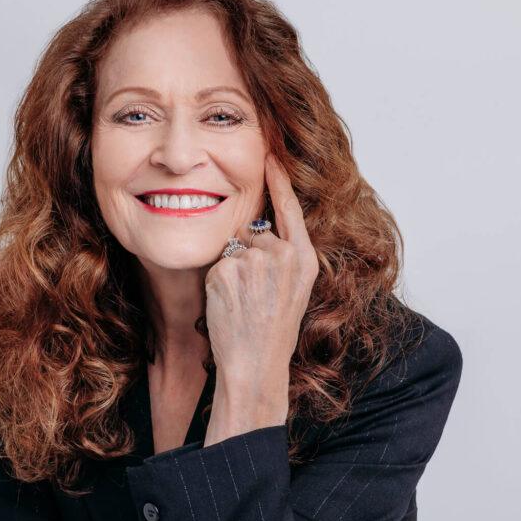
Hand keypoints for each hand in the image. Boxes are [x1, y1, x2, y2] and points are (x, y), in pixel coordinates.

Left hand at [204, 153, 318, 386]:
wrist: (256, 365)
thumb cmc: (272, 334)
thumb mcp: (294, 291)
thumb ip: (285, 257)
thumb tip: (258, 231)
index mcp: (305, 259)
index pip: (290, 209)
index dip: (279, 180)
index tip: (270, 155)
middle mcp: (284, 255)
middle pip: (254, 234)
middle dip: (248, 257)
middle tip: (254, 297)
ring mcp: (256, 261)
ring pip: (233, 249)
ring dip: (231, 271)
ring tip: (243, 304)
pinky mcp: (228, 269)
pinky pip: (215, 264)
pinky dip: (217, 283)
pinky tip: (228, 305)